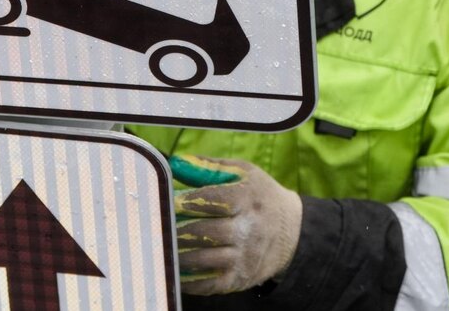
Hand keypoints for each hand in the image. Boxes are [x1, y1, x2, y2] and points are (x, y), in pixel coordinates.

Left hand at [170, 154, 301, 295]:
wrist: (292, 232)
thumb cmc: (258, 195)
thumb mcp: (242, 172)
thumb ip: (208, 167)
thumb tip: (176, 164)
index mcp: (248, 199)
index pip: (217, 200)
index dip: (191, 201)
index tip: (171, 200)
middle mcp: (249, 230)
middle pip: (208, 232)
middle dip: (179, 229)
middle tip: (156, 226)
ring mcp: (245, 257)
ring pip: (205, 259)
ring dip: (179, 253)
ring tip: (159, 245)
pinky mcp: (240, 278)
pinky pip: (209, 283)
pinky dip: (188, 280)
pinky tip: (173, 269)